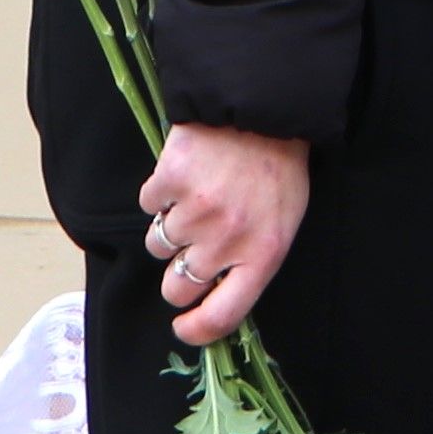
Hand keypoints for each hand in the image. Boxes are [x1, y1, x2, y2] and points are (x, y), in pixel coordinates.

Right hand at [143, 122, 312, 341]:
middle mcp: (226, 241)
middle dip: (177, 276)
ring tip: (198, 195)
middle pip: (178, 286)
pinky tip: (187, 172)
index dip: (197, 329)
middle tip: (189, 250)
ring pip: (159, 244)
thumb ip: (252, 259)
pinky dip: (161, 192)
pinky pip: (149, 203)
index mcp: (263, 255)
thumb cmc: (279, 166)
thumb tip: (215, 294)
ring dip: (171, 227)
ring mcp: (194, 212)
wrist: (265, 104)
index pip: (222, 315)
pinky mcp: (169, 181)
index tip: (182, 327)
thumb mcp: (284, 220)